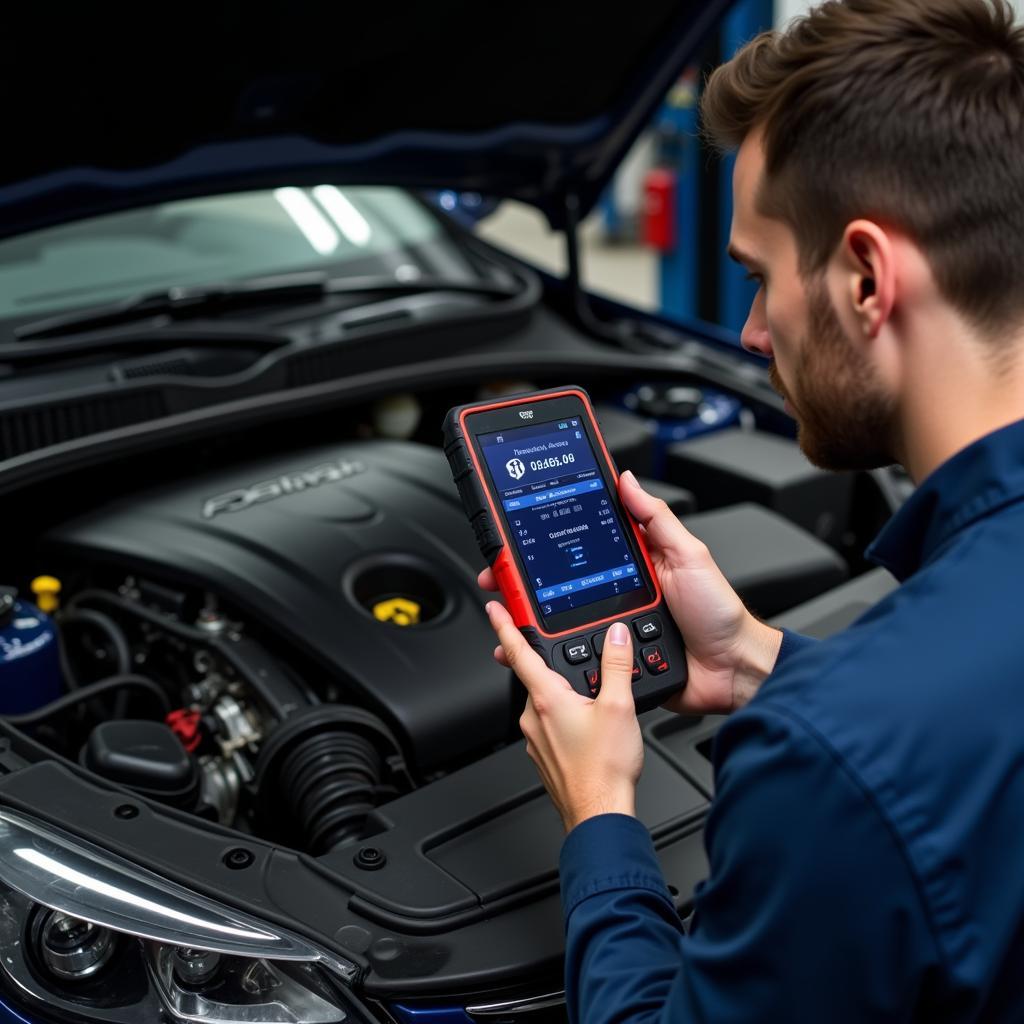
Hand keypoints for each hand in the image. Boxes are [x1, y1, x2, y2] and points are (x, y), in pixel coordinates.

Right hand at [476, 471, 782, 714]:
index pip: (580, 545)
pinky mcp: (612, 661)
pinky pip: (575, 658)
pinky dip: (551, 657)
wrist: (732, 671)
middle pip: (559, 584)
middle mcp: (614, 594)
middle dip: (524, 581)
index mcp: (631, 563)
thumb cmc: (717, 612)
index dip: (548, 540)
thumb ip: (656, 518)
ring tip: (506, 616)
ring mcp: (610, 628)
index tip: (519, 535)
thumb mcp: (688, 554)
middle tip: (498, 578)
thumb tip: (626, 480)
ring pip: (560, 624)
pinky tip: (530, 653)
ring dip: (529, 622)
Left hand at [486, 602, 641, 832]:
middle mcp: (533, 717)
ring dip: (565, 697)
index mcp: (546, 698)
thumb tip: (616, 636)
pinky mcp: (544, 755)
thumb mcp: (620, 707)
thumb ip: (616, 666)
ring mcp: (535, 738)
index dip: (505, 626)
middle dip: (555, 668)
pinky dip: (567, 719)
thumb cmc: (605, 770)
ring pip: (546, 703)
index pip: (518, 652)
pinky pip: (551, 726)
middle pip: (536, 677)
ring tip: (597, 706)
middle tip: (578, 668)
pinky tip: (590, 730)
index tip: (494, 609)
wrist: (600, 814)